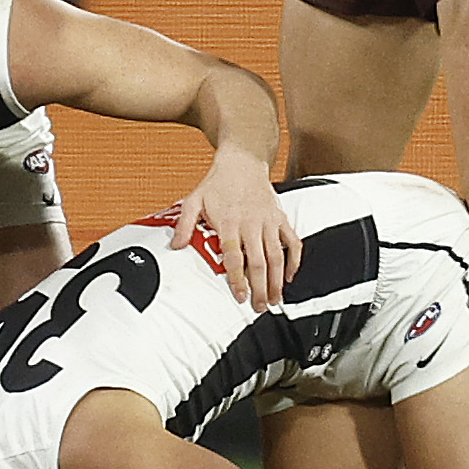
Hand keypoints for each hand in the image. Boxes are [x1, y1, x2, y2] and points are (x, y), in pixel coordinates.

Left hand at [172, 150, 298, 309]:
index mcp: (229, 221)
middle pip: (258, 261)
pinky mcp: (280, 218)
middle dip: (260, 288)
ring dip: (277, 280)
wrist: (242, 161)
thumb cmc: (218, 183)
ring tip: (274, 299)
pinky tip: (290, 276)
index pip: (234, 256)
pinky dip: (294, 260)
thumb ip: (184, 224)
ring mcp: (268, 221)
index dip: (237, 279)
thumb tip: (175, 246)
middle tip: (259, 307)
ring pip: (276, 256)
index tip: (239, 296)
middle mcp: (251, 223)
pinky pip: (292, 242)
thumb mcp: (194, 200)